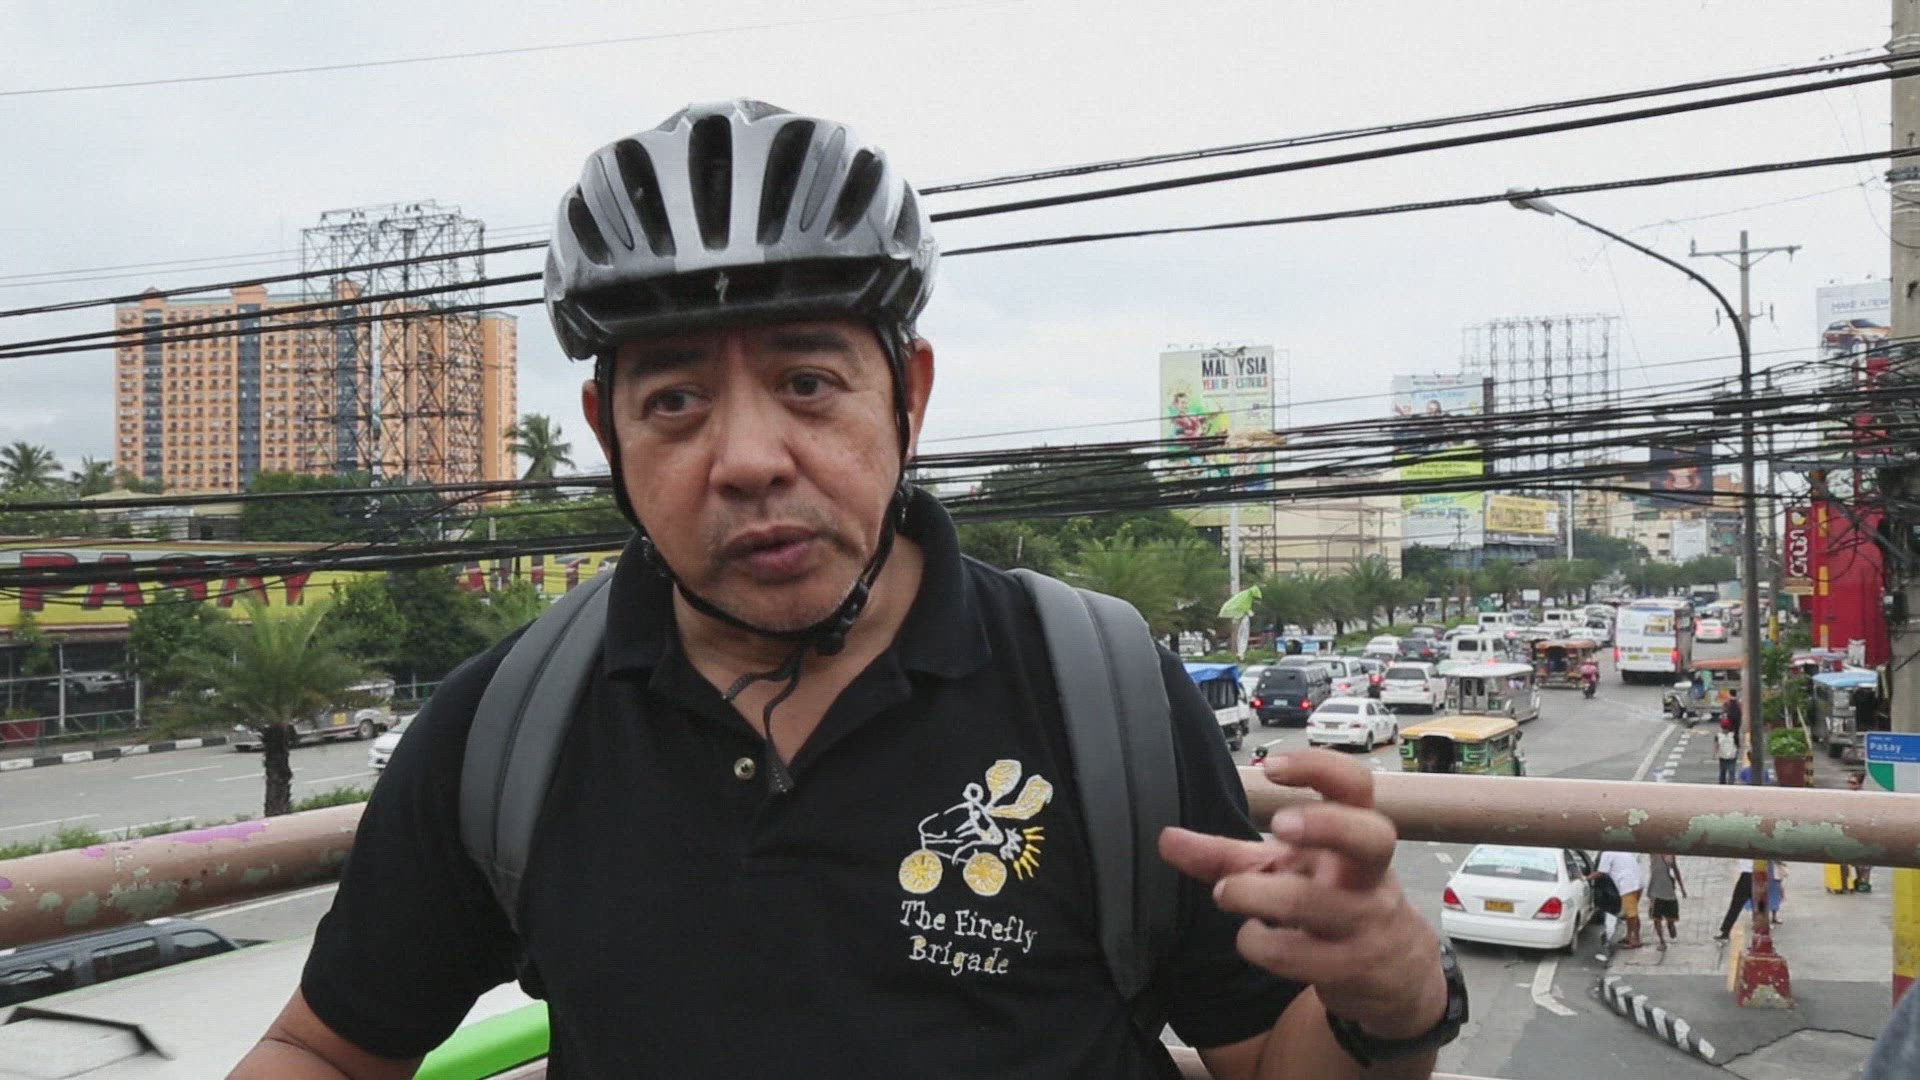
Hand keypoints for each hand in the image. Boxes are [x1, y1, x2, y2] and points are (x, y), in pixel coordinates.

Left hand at [1159, 749, 1447, 1040]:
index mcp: (1354, 837)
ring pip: (1315, 902)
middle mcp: (1369, 875)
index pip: (1357, 787)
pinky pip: (1299, 954)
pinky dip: (1261, 943)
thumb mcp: (1285, 871)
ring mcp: (1365, 922)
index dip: (1320, 768)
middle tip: (1279, 826)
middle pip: (1372, 836)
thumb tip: (1165, 838)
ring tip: (1226, 892)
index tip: (1271, 766)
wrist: (1394, 974)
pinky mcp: (1351, 968)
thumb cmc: (1331, 903)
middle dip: (1326, 825)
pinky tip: (1252, 936)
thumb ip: (1226, 855)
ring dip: (1257, 894)